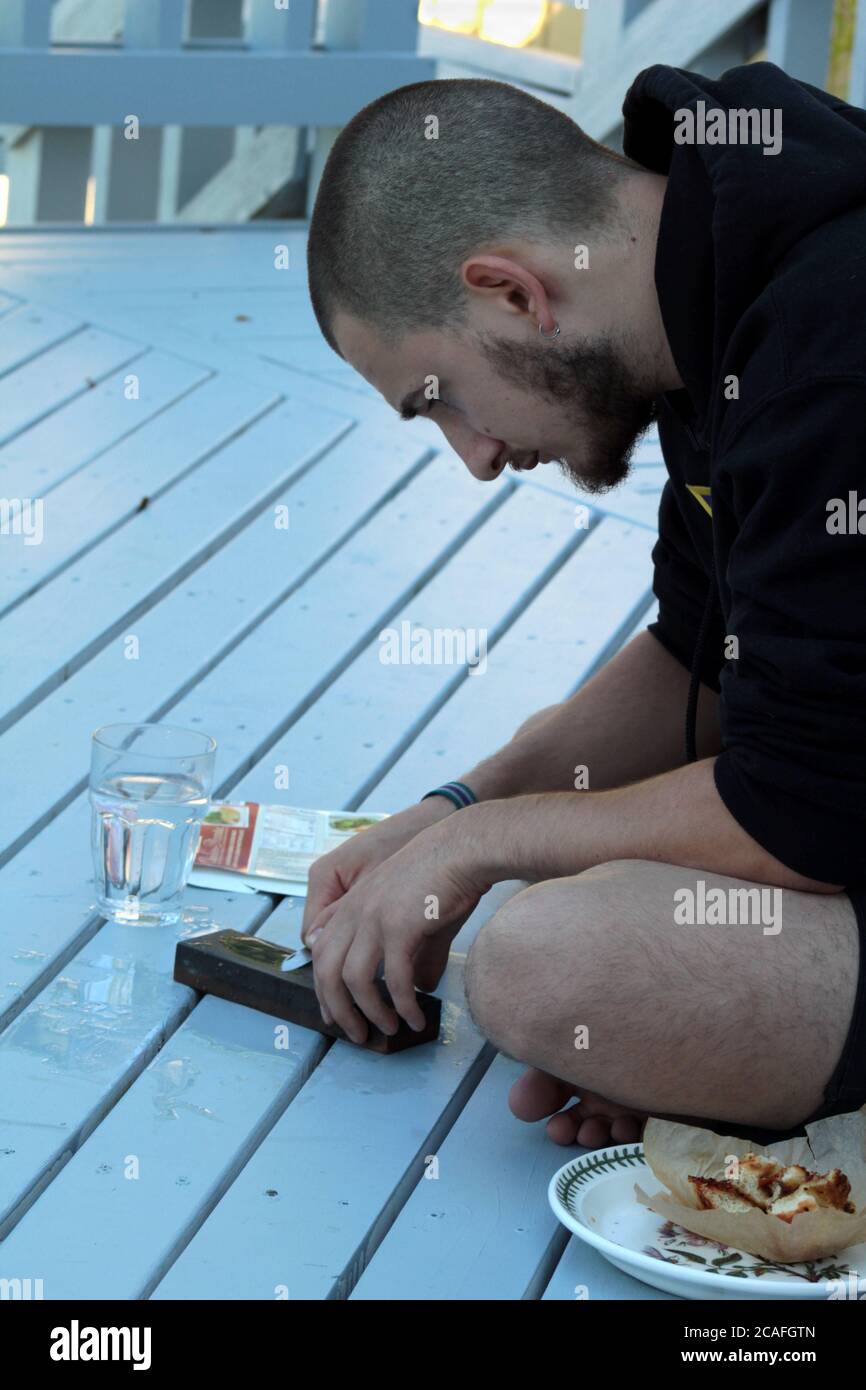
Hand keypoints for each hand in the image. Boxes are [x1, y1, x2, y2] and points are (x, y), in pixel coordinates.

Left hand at [306, 816, 489, 1042]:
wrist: (463, 848)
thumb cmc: (445, 877)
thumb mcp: (414, 913)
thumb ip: (413, 951)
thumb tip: (420, 986)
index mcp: (353, 904)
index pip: (322, 953)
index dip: (324, 988)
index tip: (335, 1013)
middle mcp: (355, 911)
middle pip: (327, 970)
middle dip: (338, 1009)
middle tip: (355, 1034)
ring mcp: (374, 918)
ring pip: (354, 979)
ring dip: (370, 1012)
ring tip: (387, 1029)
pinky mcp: (399, 926)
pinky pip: (395, 979)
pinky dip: (403, 1005)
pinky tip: (415, 1019)